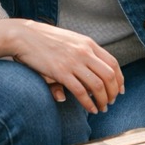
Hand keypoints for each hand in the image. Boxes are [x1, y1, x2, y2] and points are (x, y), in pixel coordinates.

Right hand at [8, 20, 122, 113]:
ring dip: (103, 99)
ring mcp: (73, 62)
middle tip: (111, 102)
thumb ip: (77, 60)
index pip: (112, 63)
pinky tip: (91, 109)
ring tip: (103, 108)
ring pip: (98, 85)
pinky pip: (80, 91)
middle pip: (109, 75)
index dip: (119, 78)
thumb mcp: (67, 44)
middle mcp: (84, 52)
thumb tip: (82, 77)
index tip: (120, 90)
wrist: (24, 35)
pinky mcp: (61, 72)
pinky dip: (89, 103)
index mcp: (88, 43)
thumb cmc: (45, 40)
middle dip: (113, 91)